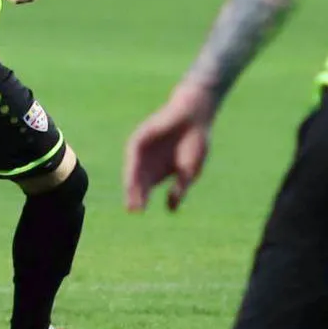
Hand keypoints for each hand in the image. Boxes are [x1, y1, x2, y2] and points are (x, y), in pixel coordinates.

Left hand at [124, 81, 216, 211]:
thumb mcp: (189, 171)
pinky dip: (132, 165)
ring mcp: (142, 150)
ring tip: (131, 196)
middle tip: (132, 210)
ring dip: (131, 183)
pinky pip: (133, 154)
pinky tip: (132, 176)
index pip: (145, 189)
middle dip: (134, 195)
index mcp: (157, 171)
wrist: (196, 116)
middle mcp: (147, 162)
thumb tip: (170, 210)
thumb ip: (179, 189)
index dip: (141, 199)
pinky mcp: (140, 137)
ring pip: (133, 170)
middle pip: (136, 182)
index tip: (138, 212)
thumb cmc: (195, 143)